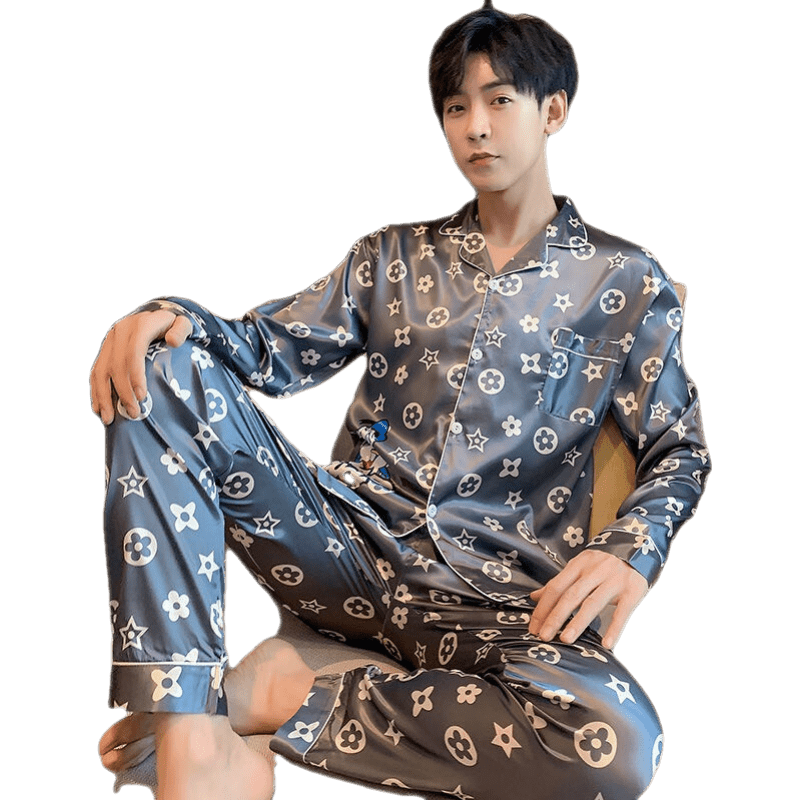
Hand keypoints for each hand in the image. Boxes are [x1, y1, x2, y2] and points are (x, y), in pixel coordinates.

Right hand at [90, 309, 192, 423]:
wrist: (156, 317)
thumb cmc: (174, 326)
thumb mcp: (184, 324)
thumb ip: (181, 330)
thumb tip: (173, 341)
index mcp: (140, 325)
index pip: (134, 352)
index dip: (136, 375)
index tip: (142, 397)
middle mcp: (120, 332)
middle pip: (116, 365)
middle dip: (123, 392)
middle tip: (134, 414)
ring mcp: (109, 342)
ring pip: (100, 371)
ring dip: (103, 396)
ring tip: (109, 419)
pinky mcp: (104, 351)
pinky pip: (95, 373)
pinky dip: (96, 392)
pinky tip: (99, 410)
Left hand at [528, 549, 648, 649]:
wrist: (638, 546)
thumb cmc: (603, 563)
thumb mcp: (580, 566)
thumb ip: (560, 583)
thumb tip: (534, 597)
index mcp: (578, 565)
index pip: (556, 587)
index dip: (543, 608)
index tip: (534, 627)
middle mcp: (594, 571)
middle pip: (571, 595)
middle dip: (555, 617)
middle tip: (543, 636)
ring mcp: (614, 581)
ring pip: (592, 603)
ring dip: (578, 622)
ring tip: (565, 639)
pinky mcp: (633, 591)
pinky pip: (623, 613)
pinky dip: (615, 629)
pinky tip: (606, 644)